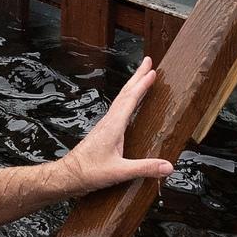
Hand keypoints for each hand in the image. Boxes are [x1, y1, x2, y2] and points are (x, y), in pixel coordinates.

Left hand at [55, 60, 174, 196]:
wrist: (68, 176)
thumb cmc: (89, 172)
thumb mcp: (119, 172)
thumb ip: (144, 168)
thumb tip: (168, 166)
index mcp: (113, 126)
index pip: (130, 100)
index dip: (142, 85)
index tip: (152, 71)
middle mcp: (109, 121)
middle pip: (125, 93)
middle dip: (137, 76)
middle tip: (148, 61)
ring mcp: (105, 125)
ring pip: (121, 99)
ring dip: (132, 85)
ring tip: (142, 76)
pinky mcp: (103, 131)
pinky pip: (118, 108)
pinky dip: (127, 99)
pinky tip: (129, 102)